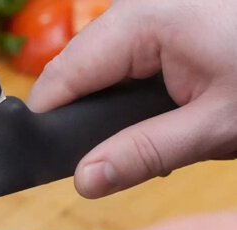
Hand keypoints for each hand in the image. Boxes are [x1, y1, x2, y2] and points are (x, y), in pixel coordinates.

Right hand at [28, 0, 236, 198]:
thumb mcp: (214, 126)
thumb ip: (142, 154)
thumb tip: (84, 180)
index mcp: (143, 23)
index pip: (60, 79)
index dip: (48, 126)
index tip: (52, 167)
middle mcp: (138, 7)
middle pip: (75, 72)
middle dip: (87, 119)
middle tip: (119, 161)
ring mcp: (153, 10)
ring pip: (99, 67)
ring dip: (114, 108)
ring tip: (157, 137)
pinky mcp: (169, 20)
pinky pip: (128, 58)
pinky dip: (137, 91)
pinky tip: (169, 114)